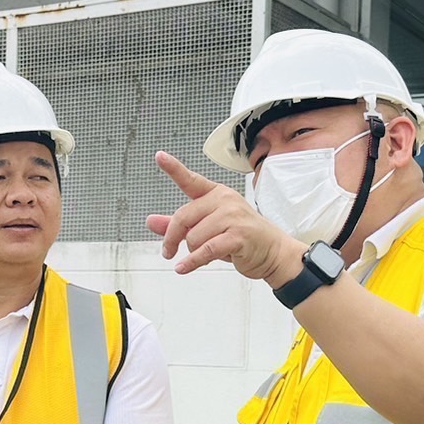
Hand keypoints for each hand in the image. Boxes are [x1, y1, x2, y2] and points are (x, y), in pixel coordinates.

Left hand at [147, 151, 304, 281]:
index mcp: (216, 194)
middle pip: (183, 218)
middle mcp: (224, 201)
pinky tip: (183, 267)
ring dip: (191, 252)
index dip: (173, 168)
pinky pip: (204, 251)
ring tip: (203, 255)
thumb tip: (151, 222)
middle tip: (168, 251)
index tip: (159, 156)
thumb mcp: (207, 228)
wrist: (272, 252)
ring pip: (193, 237)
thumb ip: (178, 224)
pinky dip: (191, 262)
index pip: (191, 180)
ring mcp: (232, 217)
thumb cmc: (240, 237)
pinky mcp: (238, 236)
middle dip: (172, 238)